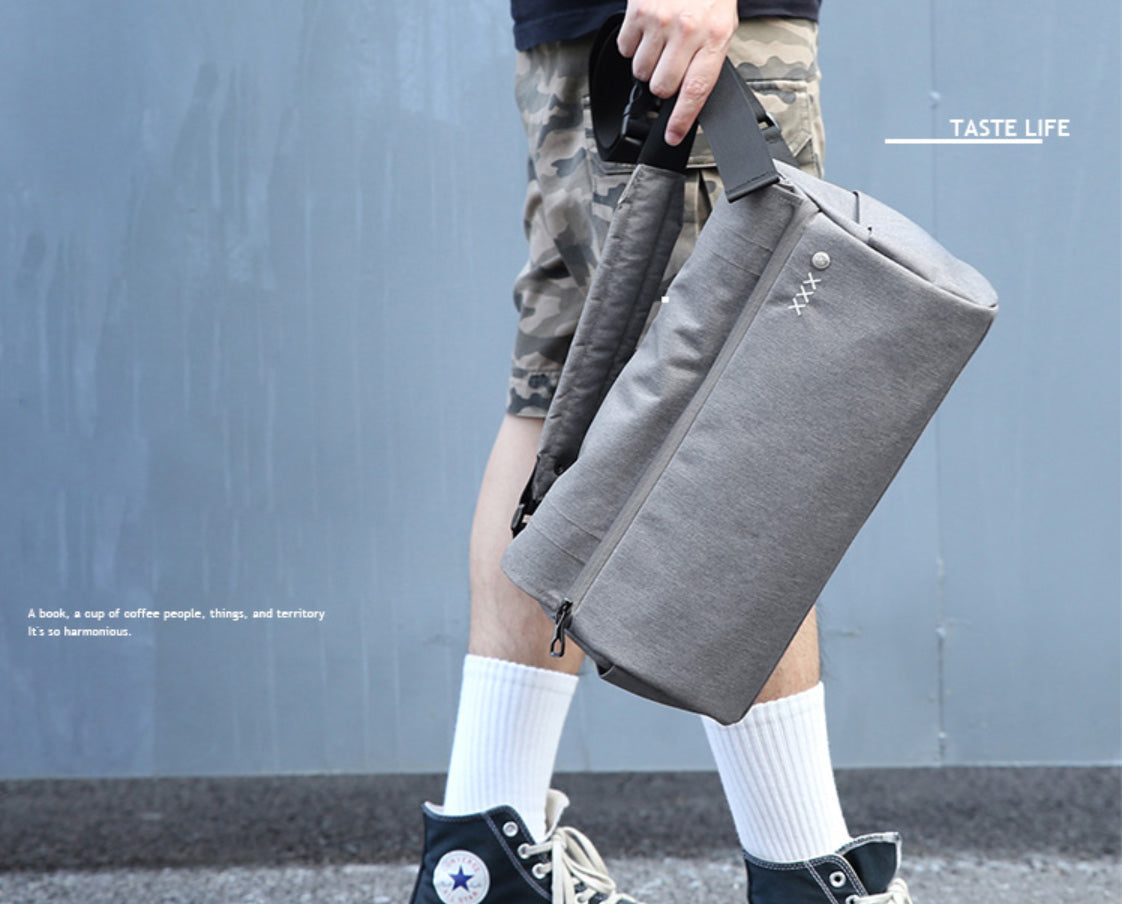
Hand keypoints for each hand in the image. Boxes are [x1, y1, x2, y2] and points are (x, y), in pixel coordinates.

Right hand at [617, 0, 738, 145]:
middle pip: (662, 86)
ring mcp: (660, 21)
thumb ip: (706, 60)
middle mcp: (687, 30)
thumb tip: (688, 96)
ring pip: (641, 70)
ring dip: (647, 62)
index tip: (672, 136)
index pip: (696, 91)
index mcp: (714, 37)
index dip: (681, 119)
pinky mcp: (638, 12)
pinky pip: (625, 48)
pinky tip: (647, 28)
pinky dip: (633, 43)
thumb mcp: (721, 26)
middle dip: (663, 82)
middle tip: (670, 63)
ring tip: (660, 41)